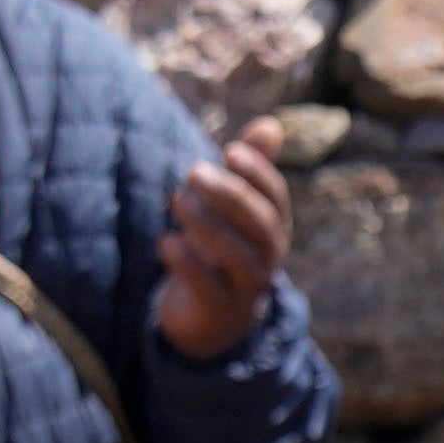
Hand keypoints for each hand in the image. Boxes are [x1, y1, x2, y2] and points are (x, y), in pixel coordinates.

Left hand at [156, 130, 293, 361]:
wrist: (211, 318)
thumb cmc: (222, 251)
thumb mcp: (234, 210)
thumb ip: (250, 169)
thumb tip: (271, 124)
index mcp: (272, 229)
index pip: (276, 198)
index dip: (258, 174)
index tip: (229, 150)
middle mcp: (267, 258)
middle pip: (262, 225)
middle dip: (231, 195)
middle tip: (193, 170)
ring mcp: (247, 288)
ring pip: (240, 257)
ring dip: (208, 225)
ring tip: (176, 200)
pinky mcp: (221, 311)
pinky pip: (211, 288)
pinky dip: (189, 264)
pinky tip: (168, 241)